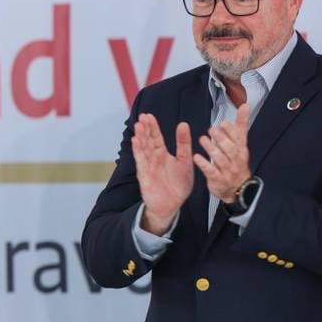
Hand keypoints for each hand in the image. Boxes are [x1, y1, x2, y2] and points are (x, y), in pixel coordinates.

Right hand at [131, 113, 192, 233]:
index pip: (156, 137)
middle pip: (147, 140)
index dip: (152, 127)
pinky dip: (138, 151)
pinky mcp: (145, 175)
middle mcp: (153, 159)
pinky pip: (141, 161)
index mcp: (163, 155)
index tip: (149, 115)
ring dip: (140, 137)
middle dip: (145, 129)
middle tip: (142, 116)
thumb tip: (183, 124)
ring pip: (143, 148)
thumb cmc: (177, 185)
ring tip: (139, 125)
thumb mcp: (185, 161)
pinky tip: (136, 141)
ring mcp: (148, 166)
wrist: (172, 205)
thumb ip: (183, 144)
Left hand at [194, 103, 251, 203]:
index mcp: (241, 149)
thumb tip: (244, 106)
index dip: (231, 131)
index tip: (223, 123)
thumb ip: (240, 125)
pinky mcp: (217, 179)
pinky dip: (203, 164)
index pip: (239, 138)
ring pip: (220, 159)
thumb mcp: (241, 144)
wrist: (238, 188)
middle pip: (230, 148)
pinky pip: (210, 171)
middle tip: (211, 130)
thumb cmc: (236, 161)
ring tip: (202, 140)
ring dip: (211, 149)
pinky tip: (196, 157)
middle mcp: (235, 159)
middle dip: (221, 138)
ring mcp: (227, 170)